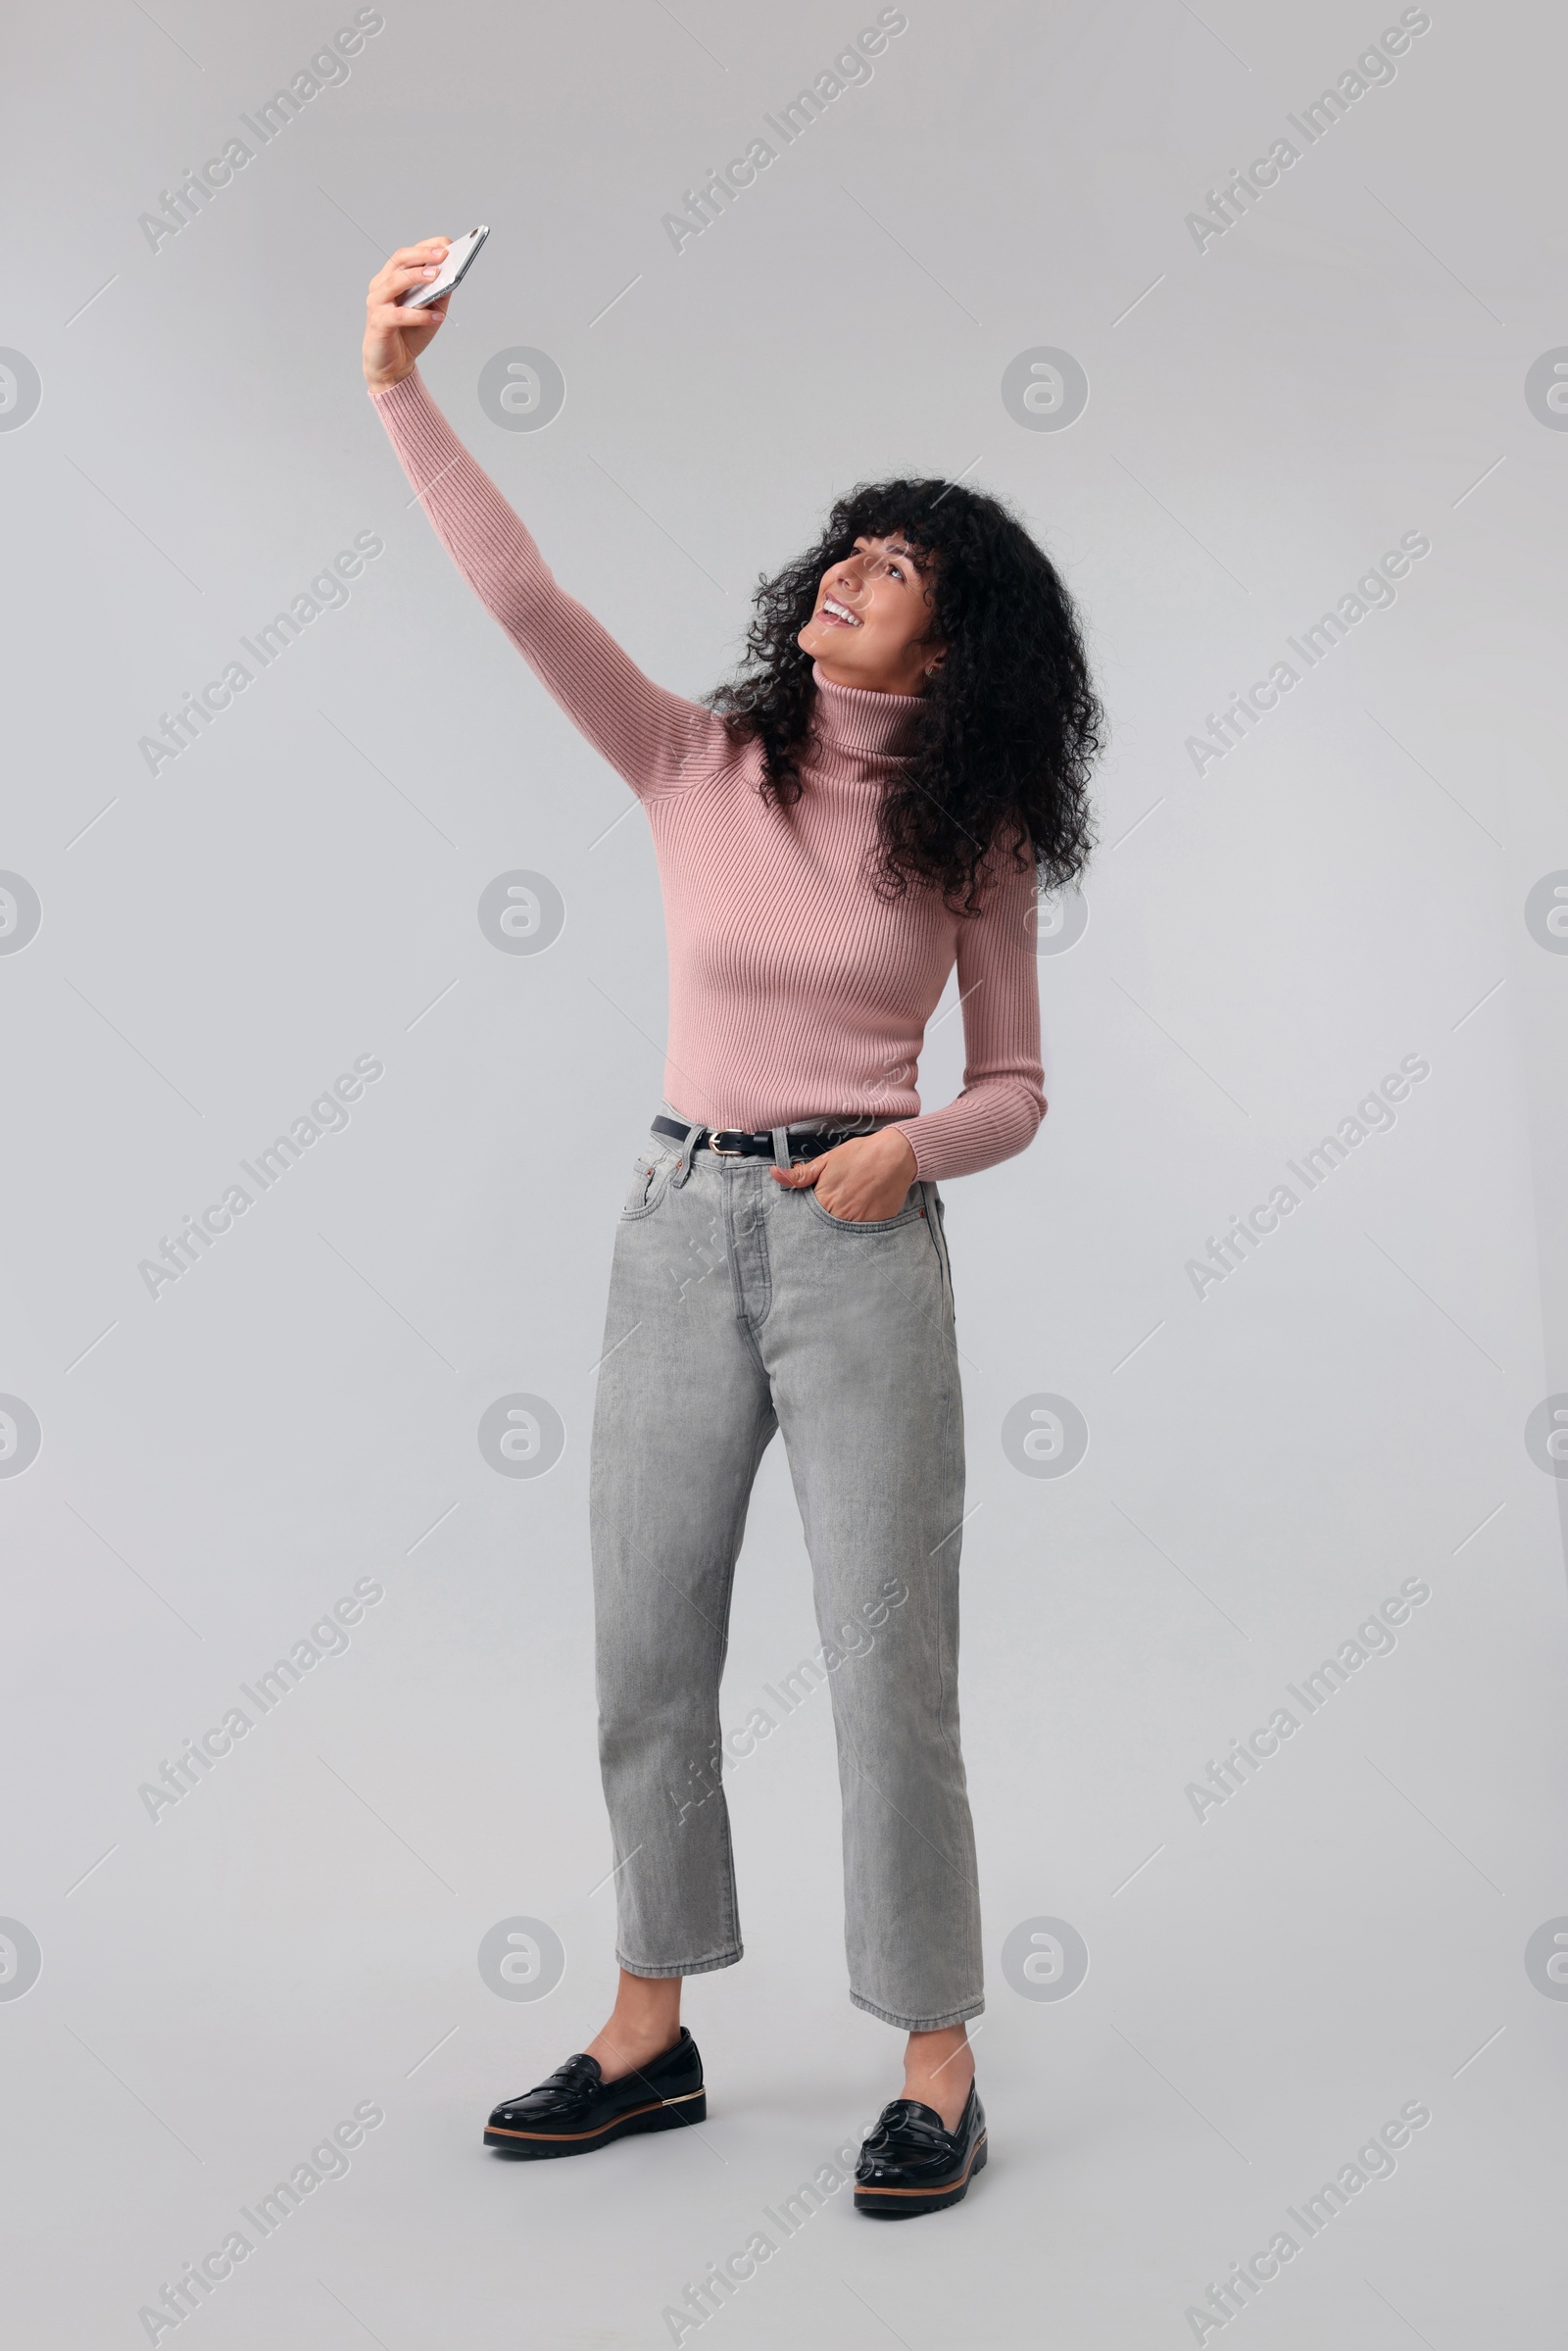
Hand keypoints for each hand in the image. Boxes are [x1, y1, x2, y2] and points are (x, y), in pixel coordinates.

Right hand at [363, 238, 452, 391]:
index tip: (446, 243)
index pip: (407, 255)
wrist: (392, 367)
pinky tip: (437, 317)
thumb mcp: (430, 311)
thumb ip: (439, 294)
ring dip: (417, 277)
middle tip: (443, 254)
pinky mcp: (378, 323)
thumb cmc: (410, 334)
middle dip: (422, 255)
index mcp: (392, 278)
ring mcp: (377, 303)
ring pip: (395, 282)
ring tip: (437, 275)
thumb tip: (454, 276)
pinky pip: (399, 315)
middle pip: (399, 261)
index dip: (426, 246)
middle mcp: (381, 286)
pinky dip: (419, 315)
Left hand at [771, 1127, 917, 1221]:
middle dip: (824, 1223)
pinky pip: (863, 1233)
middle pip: (824, 1228)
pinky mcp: (876, 1225)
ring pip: (843, 1233)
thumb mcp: (827, 1160)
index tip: (810, 1214)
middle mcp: (840, 1215)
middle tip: (833, 1210)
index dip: (808, 1217)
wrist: (895, 1155)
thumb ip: (801, 1174)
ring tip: (848, 1211)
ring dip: (841, 1227)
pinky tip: (863, 1213)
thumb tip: (774, 1174)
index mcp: (824, 1200)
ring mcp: (859, 1222)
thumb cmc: (860, 1155)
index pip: (807, 1219)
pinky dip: (860, 1227)